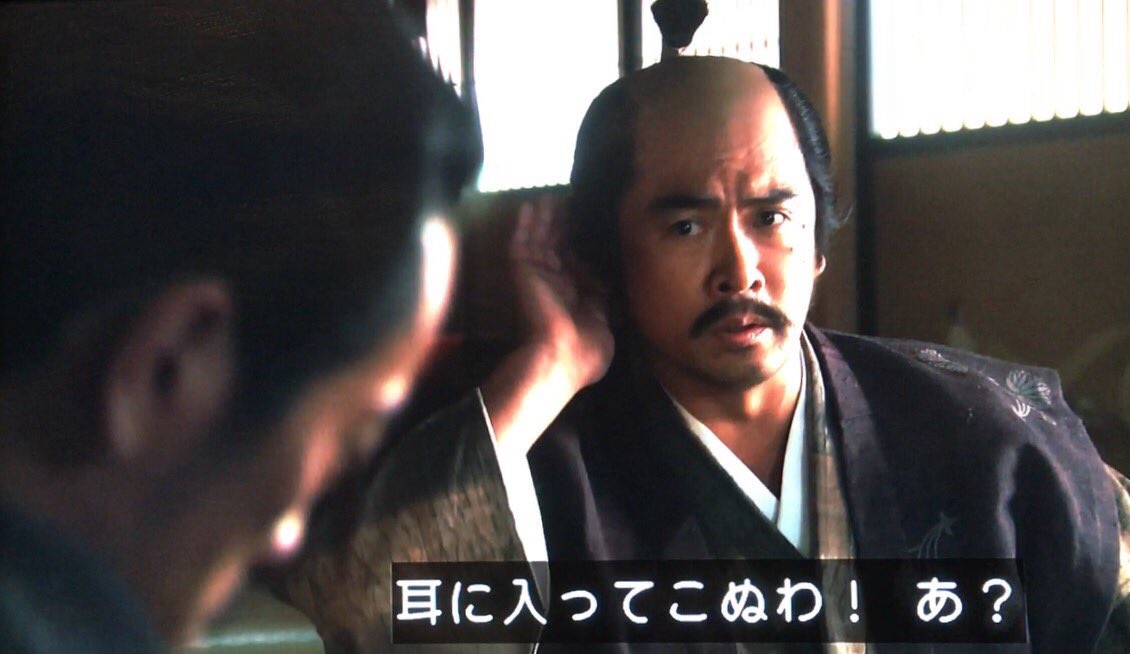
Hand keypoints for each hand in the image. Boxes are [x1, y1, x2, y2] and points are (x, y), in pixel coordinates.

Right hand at [510, 197, 613, 390]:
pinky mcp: (523, 271)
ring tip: (551, 195)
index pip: (575, 263)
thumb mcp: (606, 323)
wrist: (563, 355)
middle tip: (570, 198)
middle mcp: (554, 284)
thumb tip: (614, 283)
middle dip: (563, 224)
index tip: (588, 223)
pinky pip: (521, 243)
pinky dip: (524, 225)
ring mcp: (537, 276)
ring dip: (545, 218)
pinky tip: (529, 206)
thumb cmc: (587, 350)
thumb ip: (606, 300)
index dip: (580, 242)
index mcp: (573, 297)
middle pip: (557, 246)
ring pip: (540, 239)